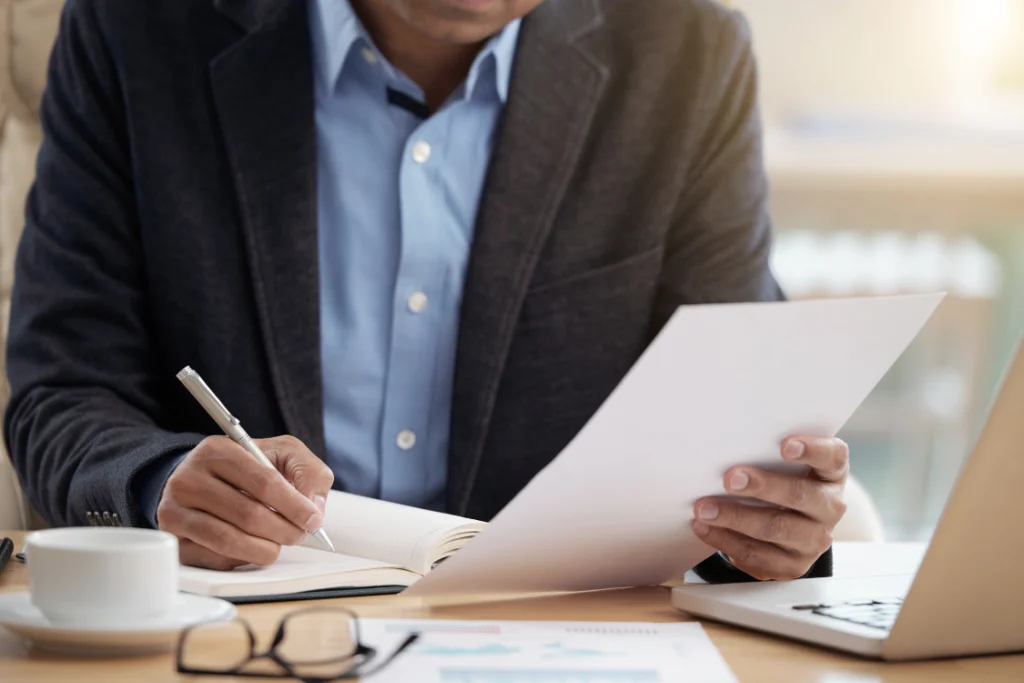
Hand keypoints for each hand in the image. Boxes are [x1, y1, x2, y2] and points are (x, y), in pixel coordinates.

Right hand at [157, 435, 333, 570]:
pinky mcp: (172, 539)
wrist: (200, 480)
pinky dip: (242, 558)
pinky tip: (251, 547)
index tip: (313, 519)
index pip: (263, 481)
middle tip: (299, 534)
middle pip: (248, 514)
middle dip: (284, 530)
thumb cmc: (246, 468)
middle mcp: (188, 478)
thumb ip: (308, 471)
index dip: (294, 505)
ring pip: (230, 540)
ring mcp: (174, 510)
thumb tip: (314, 507)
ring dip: (265, 549)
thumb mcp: (281, 454)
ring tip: (278, 544)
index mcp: (217, 450)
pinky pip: (215, 559)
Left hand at [692, 436, 848, 579]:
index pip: (832, 458)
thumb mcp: (784, 466)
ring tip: (705, 508)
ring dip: (735, 518)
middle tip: (730, 479)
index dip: (812, 450)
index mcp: (831, 474)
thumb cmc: (783, 482)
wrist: (792, 526)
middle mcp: (829, 507)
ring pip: (776, 528)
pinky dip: (726, 540)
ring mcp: (814, 540)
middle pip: (800, 495)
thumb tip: (725, 447)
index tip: (785, 445)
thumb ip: (766, 454)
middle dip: (762, 486)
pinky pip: (757, 554)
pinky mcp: (793, 565)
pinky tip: (705, 527)